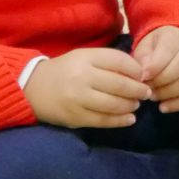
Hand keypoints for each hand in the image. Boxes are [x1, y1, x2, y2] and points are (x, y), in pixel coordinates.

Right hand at [24, 48, 150, 128]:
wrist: (31, 87)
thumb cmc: (65, 70)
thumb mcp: (84, 58)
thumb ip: (108, 62)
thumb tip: (140, 72)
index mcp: (85, 58)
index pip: (120, 61)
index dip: (137, 70)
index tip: (144, 76)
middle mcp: (82, 77)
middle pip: (120, 84)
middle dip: (139, 90)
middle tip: (147, 93)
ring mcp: (77, 98)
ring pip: (113, 104)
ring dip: (131, 106)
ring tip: (137, 104)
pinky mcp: (74, 117)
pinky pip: (102, 120)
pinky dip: (119, 121)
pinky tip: (129, 119)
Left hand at [133, 26, 178, 113]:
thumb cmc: (157, 50)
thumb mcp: (145, 47)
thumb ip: (142, 58)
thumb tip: (143, 74)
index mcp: (175, 36)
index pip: (169, 49)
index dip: (156, 65)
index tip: (143, 77)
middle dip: (161, 81)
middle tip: (147, 90)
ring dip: (169, 93)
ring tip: (153, 97)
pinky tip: (164, 107)